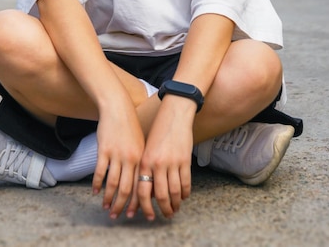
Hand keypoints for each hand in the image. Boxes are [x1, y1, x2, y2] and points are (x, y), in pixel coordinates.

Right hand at [92, 100, 144, 218]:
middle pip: (127, 189)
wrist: (117, 107)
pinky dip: (97, 184)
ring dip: (108, 198)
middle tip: (117, 215)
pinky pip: (100, 171)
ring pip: (113, 183)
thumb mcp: (140, 143)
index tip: (134, 213)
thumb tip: (139, 181)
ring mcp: (117, 154)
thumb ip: (139, 161)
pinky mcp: (104, 150)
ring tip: (105, 207)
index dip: (137, 202)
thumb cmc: (129, 125)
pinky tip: (95, 191)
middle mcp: (131, 158)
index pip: (140, 186)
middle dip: (122, 205)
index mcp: (141, 158)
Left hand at [128, 96, 194, 220]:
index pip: (142, 191)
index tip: (146, 216)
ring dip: (175, 204)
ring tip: (175, 209)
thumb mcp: (147, 148)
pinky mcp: (185, 160)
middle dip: (162, 209)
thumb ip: (146, 168)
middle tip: (165, 216)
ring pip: (174, 192)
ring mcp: (172, 162)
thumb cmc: (158, 130)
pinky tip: (184, 197)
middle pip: (159, 195)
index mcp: (144, 161)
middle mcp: (156, 164)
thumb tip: (147, 192)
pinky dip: (185, 193)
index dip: (144, 207)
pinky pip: (185, 183)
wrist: (174, 112)